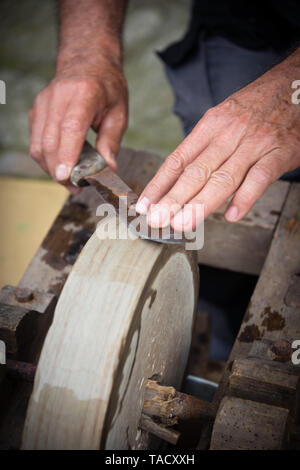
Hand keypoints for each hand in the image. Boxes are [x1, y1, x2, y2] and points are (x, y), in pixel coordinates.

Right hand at [29, 57, 127, 191]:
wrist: (88, 62)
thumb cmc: (107, 88)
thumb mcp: (119, 113)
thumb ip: (111, 142)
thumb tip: (108, 169)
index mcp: (85, 93)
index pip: (71, 127)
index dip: (67, 154)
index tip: (65, 176)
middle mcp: (59, 96)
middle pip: (50, 140)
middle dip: (59, 170)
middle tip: (75, 187)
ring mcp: (44, 103)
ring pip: (38, 144)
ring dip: (51, 168)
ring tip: (69, 181)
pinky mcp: (36, 111)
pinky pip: (36, 141)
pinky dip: (46, 158)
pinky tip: (60, 166)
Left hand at [136, 51, 299, 230]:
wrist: (295, 84)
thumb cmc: (255, 106)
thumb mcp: (223, 117)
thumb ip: (204, 148)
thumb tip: (180, 180)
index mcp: (210, 126)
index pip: (178, 159)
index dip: (159, 184)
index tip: (145, 205)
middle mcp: (228, 135)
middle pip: (196, 172)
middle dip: (173, 199)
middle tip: (157, 219)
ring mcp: (253, 144)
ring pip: (223, 177)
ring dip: (201, 203)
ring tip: (183, 223)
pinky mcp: (278, 153)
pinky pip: (260, 178)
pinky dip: (246, 197)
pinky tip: (232, 215)